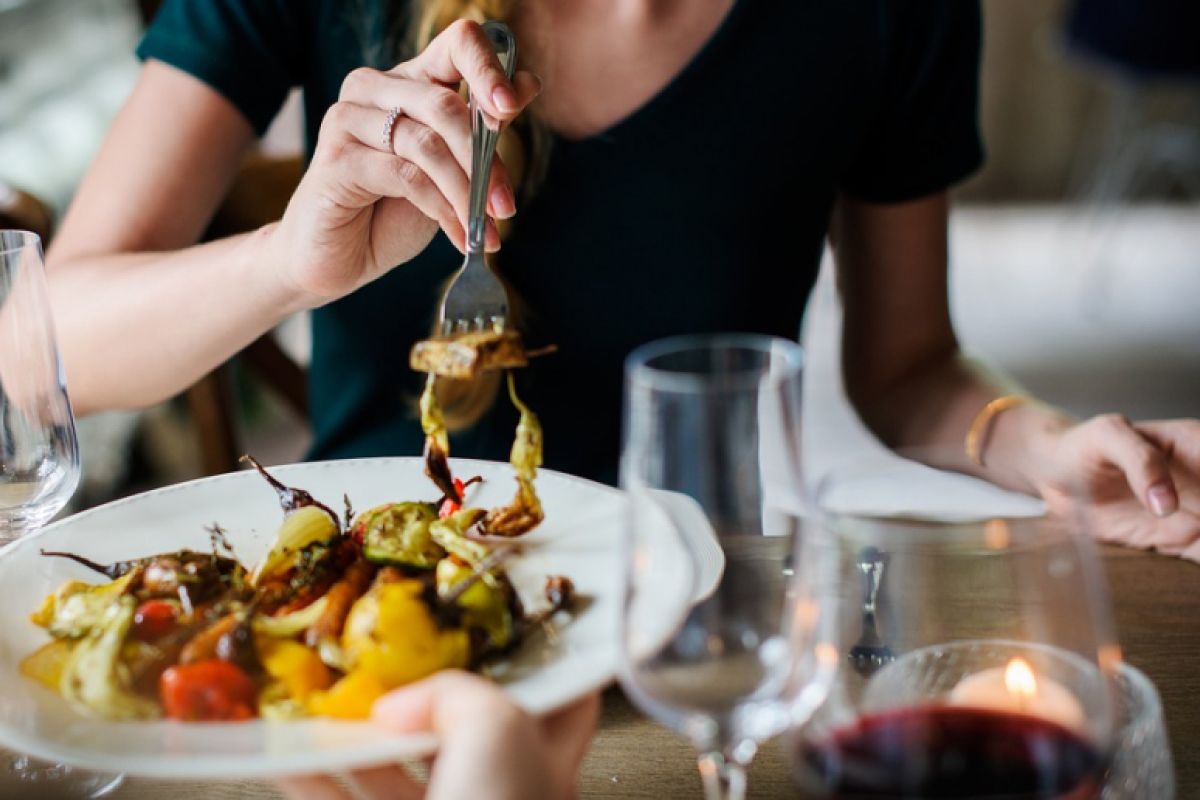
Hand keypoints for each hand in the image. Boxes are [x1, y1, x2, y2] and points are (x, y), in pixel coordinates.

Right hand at [268, 20, 540, 304]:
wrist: (339, 257)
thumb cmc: (394, 210)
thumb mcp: (450, 168)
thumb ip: (481, 130)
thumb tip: (528, 85)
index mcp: (409, 80)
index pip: (457, 44)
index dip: (489, 70)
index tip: (511, 109)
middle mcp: (374, 88)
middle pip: (445, 105)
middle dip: (485, 161)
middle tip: (506, 207)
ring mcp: (348, 119)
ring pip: (427, 146)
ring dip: (466, 193)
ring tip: (486, 229)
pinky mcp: (337, 159)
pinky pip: (406, 177)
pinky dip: (442, 210)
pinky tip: (459, 236)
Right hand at [278, 671, 599, 799]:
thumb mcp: (497, 730)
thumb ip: (458, 695)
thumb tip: (405, 702)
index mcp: (545, 763)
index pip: (558, 701)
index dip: (534, 662)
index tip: (499, 626)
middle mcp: (498, 794)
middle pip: (459, 729)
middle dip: (419, 694)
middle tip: (386, 658)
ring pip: (395, 769)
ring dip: (354, 733)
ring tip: (322, 699)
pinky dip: (311, 778)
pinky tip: (286, 755)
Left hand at [1038, 415, 1199, 560]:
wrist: (1056, 473)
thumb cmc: (1084, 445)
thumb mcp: (1106, 437)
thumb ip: (1140, 461)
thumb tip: (1166, 503)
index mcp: (1196, 445)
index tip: (1199, 519)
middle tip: (1194, 534)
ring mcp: (1196, 512)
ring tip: (1191, 542)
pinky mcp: (1179, 540)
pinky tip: (1193, 562)